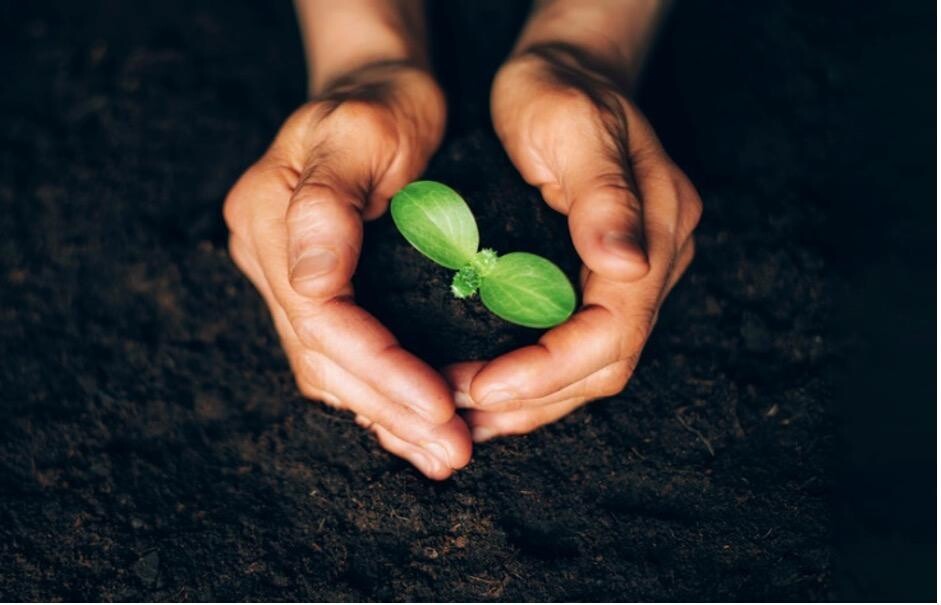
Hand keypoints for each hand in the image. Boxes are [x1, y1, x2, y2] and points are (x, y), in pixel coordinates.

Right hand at [224, 62, 471, 477]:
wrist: (377, 89)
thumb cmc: (382, 101)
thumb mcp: (364, 129)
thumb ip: (329, 203)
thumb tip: (312, 287)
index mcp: (268, 216)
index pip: (320, 317)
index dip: (379, 368)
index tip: (440, 405)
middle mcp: (268, 256)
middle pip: (323, 356)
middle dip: (390, 408)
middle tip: (453, 450)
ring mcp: (285, 275)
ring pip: (328, 368)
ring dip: (386, 417)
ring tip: (442, 454)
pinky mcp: (313, 289)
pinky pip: (338, 356)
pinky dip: (377, 396)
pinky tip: (412, 426)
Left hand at [447, 45, 701, 440]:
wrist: (566, 70)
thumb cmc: (559, 88)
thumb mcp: (573, 123)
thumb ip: (602, 193)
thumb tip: (627, 266)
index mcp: (659, 228)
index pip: (614, 329)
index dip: (550, 368)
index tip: (485, 385)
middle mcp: (656, 261)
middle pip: (606, 362)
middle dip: (534, 397)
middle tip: (460, 409)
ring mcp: (636, 272)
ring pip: (594, 366)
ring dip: (533, 401)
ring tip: (466, 414)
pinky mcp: (605, 277)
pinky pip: (578, 344)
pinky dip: (535, 377)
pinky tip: (490, 388)